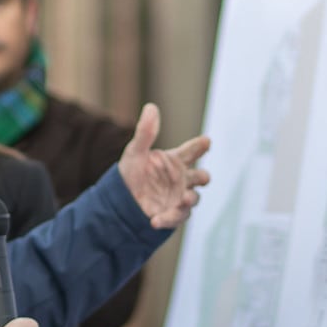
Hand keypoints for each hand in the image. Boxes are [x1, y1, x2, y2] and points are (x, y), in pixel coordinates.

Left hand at [117, 104, 210, 229]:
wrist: (121, 200)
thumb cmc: (131, 172)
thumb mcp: (135, 151)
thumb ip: (146, 132)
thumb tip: (151, 107)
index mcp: (175, 160)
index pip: (193, 151)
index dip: (200, 146)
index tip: (205, 141)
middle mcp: (182, 178)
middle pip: (201, 177)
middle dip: (203, 177)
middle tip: (201, 177)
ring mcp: (179, 197)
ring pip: (193, 198)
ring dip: (189, 199)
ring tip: (183, 199)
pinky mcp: (172, 213)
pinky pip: (177, 216)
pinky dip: (168, 218)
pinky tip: (155, 220)